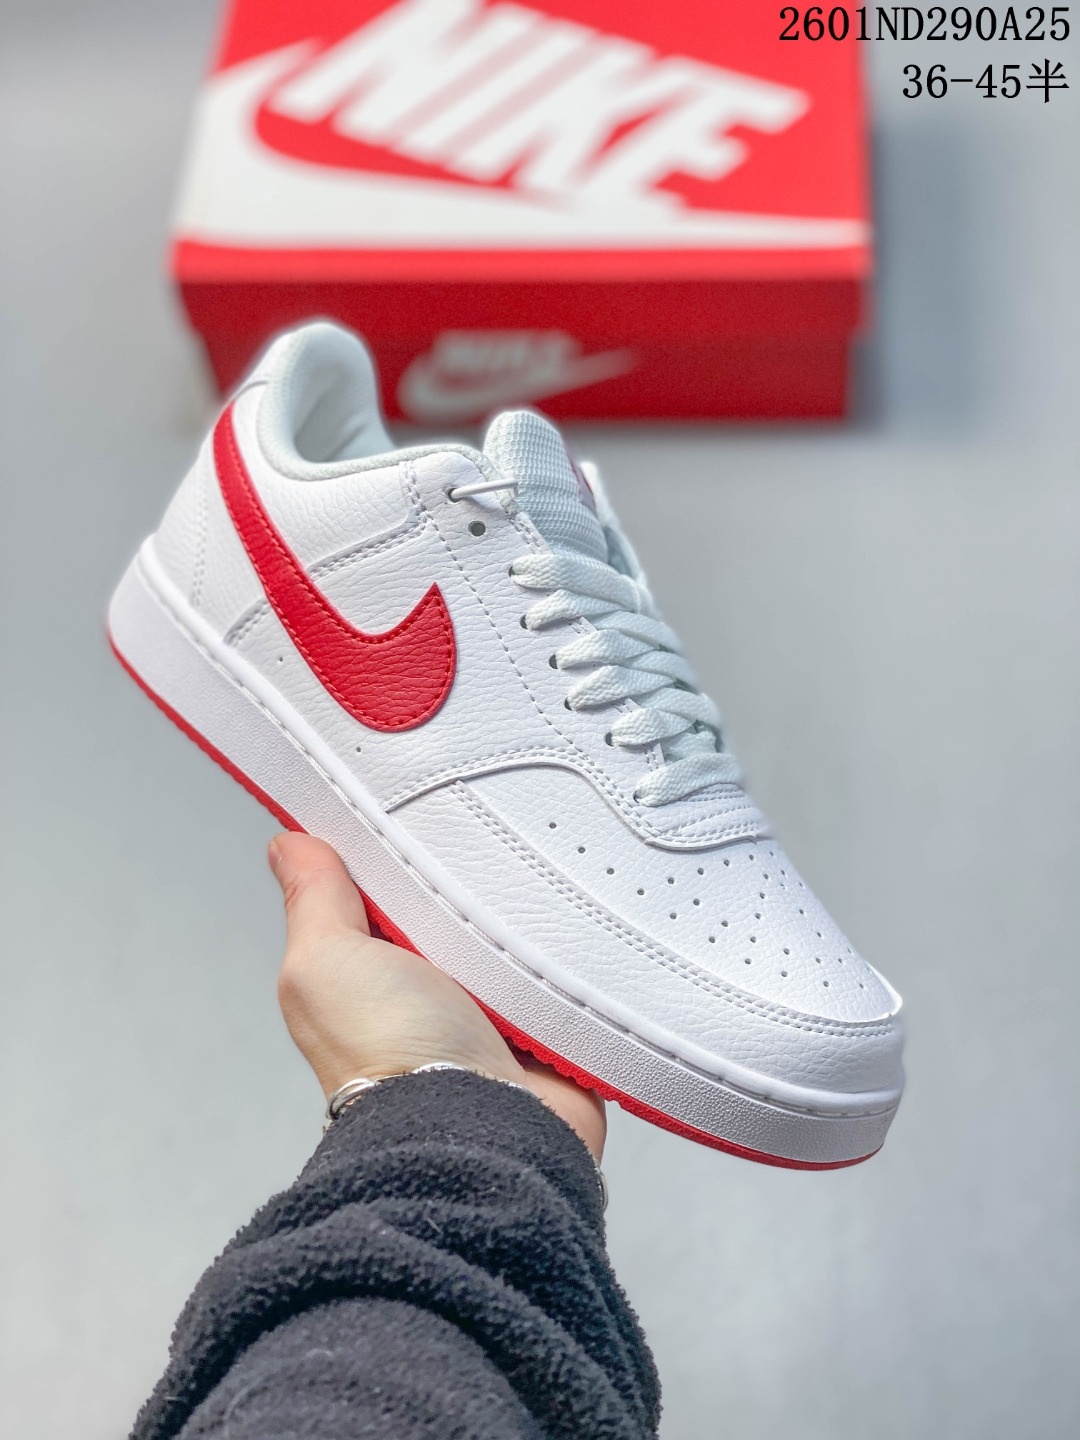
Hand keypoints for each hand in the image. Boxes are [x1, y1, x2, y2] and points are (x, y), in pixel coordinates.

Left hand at [269, 833, 605, 1160]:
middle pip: (460, 904)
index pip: (390, 886)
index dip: (401, 846)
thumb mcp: (327, 960)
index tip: (418, 802)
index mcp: (374, 969)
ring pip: (521, 933)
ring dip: (529, 913)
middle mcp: (433, 990)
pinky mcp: (552, 1029)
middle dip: (476, 874)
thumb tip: (287, 847)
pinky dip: (576, 952)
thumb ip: (314, 900)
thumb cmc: (390, 1057)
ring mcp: (495, 1010)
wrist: (477, 1131)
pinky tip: (576, 924)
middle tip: (490, 840)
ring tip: (536, 880)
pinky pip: (575, 969)